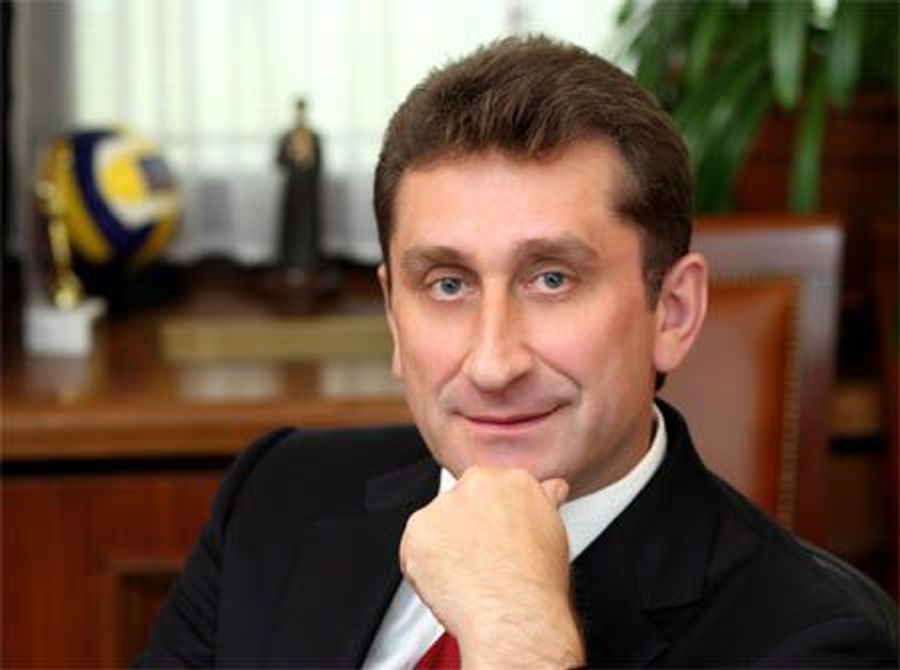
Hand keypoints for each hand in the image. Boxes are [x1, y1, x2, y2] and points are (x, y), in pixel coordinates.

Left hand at [399, 467, 584, 668]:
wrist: (514, 614)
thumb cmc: (537, 582)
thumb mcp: (554, 531)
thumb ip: (544, 501)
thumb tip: (551, 487)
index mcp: (512, 480)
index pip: (491, 490)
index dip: (492, 520)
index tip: (496, 541)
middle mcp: (477, 483)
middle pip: (462, 504)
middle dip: (467, 530)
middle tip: (482, 562)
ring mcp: (445, 505)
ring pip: (436, 525)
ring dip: (444, 548)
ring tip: (468, 577)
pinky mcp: (418, 529)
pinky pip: (414, 548)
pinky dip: (424, 567)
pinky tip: (449, 583)